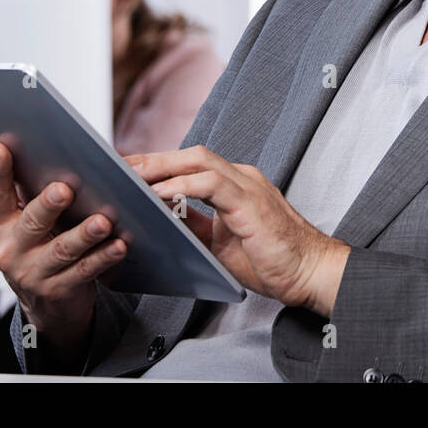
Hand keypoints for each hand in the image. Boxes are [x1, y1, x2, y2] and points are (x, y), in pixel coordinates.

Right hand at [0, 141, 127, 360]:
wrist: (46, 305)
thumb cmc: (34, 248)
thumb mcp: (14, 221)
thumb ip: (4, 188)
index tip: (1, 147)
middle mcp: (10, 250)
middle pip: (32, 223)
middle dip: (47, 206)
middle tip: (65, 189)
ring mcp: (33, 273)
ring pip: (62, 250)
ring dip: (84, 234)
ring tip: (104, 221)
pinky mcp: (59, 290)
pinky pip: (84, 271)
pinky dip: (103, 258)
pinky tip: (119, 245)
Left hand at [125, 146, 349, 316]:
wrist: (310, 272)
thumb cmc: (271, 260)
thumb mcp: (221, 241)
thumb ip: (194, 223)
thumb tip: (160, 215)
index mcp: (236, 185)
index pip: (191, 165)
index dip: (159, 164)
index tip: (127, 170)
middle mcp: (242, 178)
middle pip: (191, 155)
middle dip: (153, 159)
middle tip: (118, 166)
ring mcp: (248, 186)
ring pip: (199, 161)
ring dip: (162, 166)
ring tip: (131, 176)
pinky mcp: (251, 203)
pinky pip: (211, 185)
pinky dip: (183, 186)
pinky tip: (159, 193)